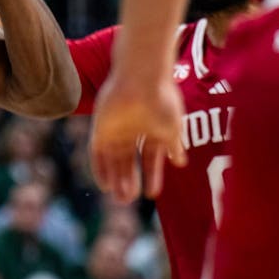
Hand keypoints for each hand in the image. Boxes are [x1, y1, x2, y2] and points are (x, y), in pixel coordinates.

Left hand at [89, 72, 186, 202]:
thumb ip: (173, 146)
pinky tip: (104, 185)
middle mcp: (133, 130)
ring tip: (121, 199)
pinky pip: (97, 152)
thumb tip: (180, 162)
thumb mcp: (172, 128)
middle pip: (129, 161)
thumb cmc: (161, 101)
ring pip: (114, 160)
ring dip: (116, 179)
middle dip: (130, 180)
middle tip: (129, 200)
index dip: (152, 175)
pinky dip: (100, 168)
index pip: (150, 158)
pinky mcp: (100, 127)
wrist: (141, 78)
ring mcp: (116, 129)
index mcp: (152, 129)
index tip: (152, 194)